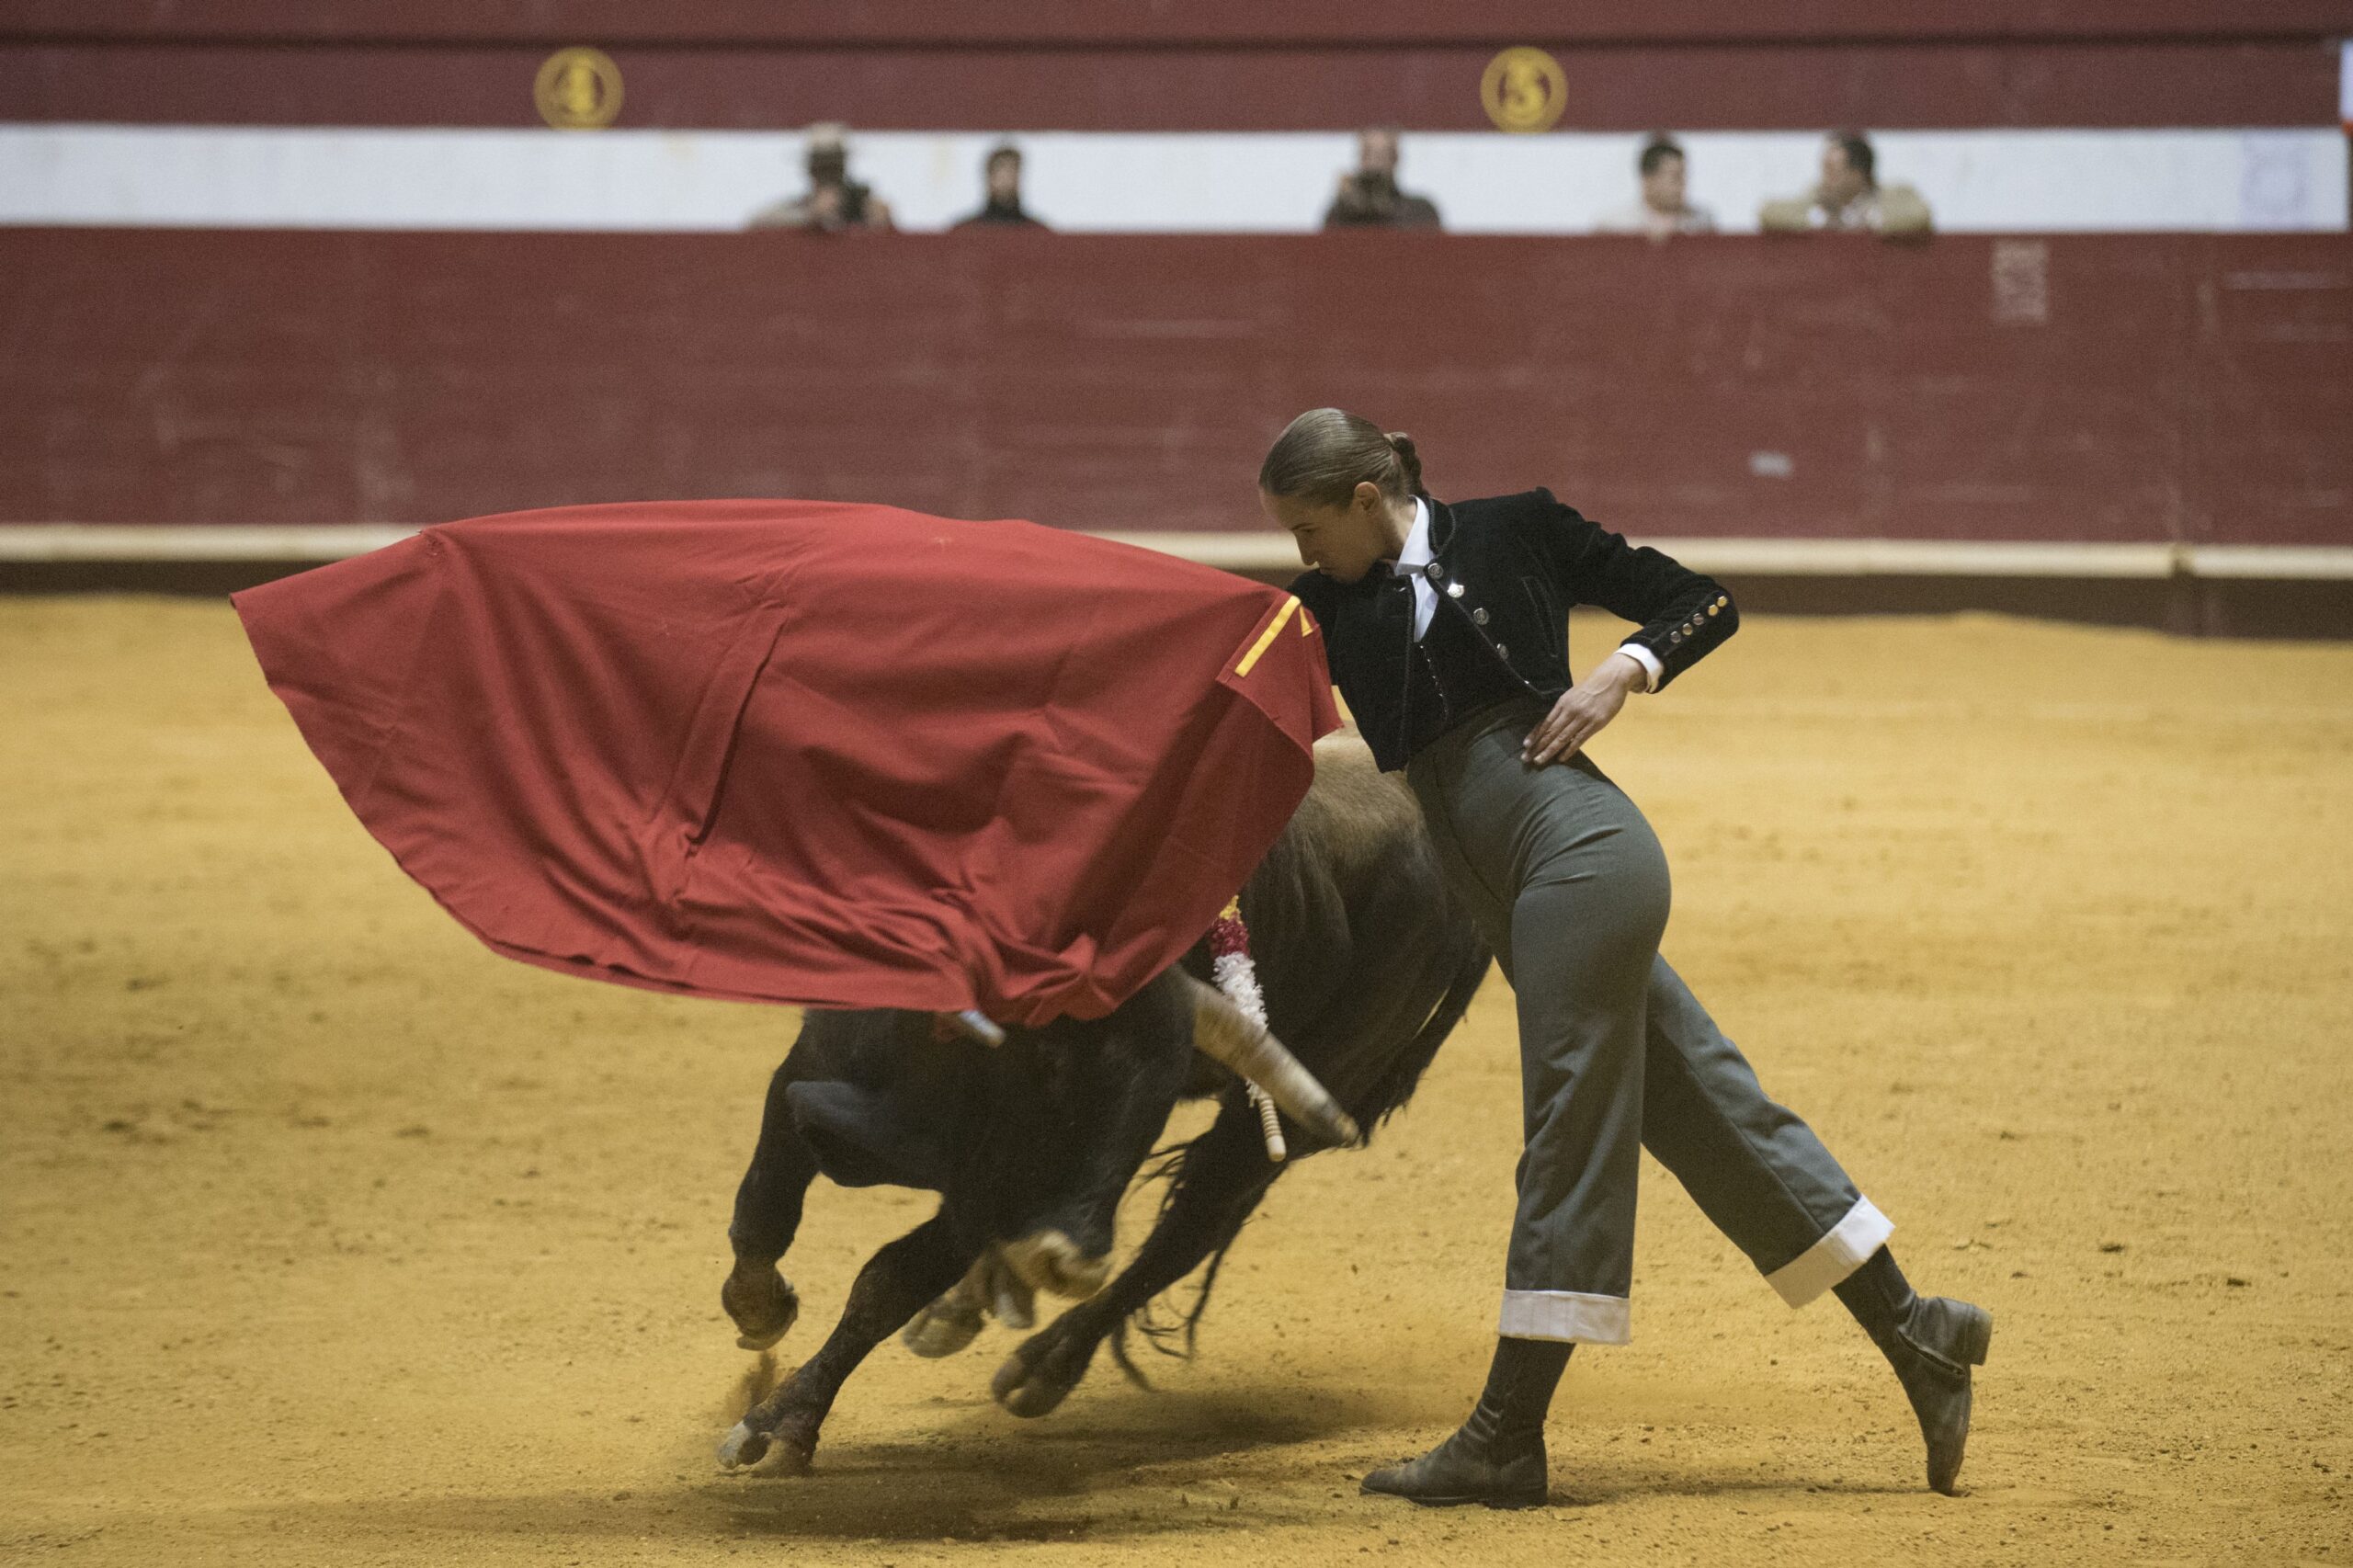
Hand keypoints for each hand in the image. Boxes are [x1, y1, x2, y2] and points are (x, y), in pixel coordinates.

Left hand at [1522, 652, 1644, 765]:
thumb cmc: (1592, 686)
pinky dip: (1569, 750)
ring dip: (1549, 750)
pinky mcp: (1595, 724)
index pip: (1546, 722)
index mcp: (1563, 703)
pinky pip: (1580, 739)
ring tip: (1539, 761)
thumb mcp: (1573, 694)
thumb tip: (1552, 723)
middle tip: (1526, 758)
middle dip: (1537, 746)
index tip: (1525, 745)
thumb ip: (1564, 708)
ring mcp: (1582, 718)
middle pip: (1551, 731)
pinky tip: (1561, 758)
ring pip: (1562, 737)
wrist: (1612, 678)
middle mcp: (1570, 711)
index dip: (1535, 734)